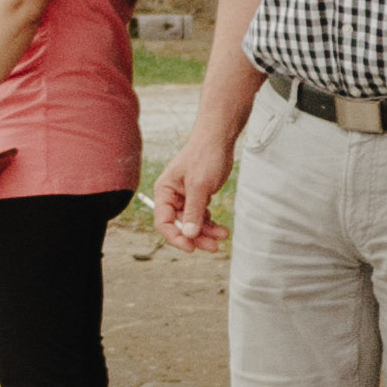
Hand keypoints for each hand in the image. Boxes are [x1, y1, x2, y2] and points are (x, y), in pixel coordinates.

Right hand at [149, 136, 226, 254]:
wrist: (219, 139)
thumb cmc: (205, 156)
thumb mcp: (199, 186)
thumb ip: (193, 212)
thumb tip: (189, 234)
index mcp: (164, 191)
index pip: (163, 222)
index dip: (176, 237)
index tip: (191, 247)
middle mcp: (172, 196)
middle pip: (179, 225)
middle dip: (196, 236)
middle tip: (213, 246)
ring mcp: (185, 197)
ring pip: (192, 222)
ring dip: (207, 231)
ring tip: (223, 234)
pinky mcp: (198, 196)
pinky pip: (201, 216)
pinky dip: (211, 223)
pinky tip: (220, 227)